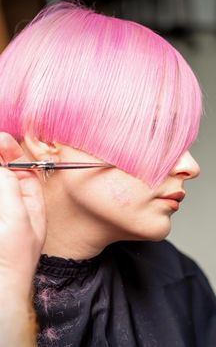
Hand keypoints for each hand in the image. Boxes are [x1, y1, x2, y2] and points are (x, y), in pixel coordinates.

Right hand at [0, 132, 45, 296]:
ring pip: (0, 181)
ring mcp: (2, 210)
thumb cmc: (13, 257)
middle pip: (6, 173)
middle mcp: (15, 205)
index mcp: (32, 205)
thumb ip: (11, 189)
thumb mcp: (18, 219)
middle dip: (0, 157)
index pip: (25, 172)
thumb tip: (3, 165)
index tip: (3, 139)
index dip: (15, 154)